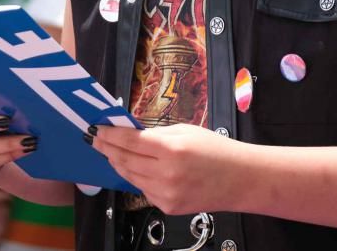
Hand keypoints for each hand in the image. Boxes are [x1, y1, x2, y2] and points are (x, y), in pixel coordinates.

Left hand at [92, 124, 242, 214]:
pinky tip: (139, 169)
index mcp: (173, 150)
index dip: (110, 135)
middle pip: (125, 161)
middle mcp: (167, 174)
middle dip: (107, 149)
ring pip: (130, 177)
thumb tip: (131, 132)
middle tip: (97, 140)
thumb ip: (157, 133)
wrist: (240, 179)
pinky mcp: (168, 207)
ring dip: (119, 164)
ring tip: (112, 152)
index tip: (97, 129)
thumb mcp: (187, 131)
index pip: (130, 142)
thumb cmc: (217, 151)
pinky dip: (138, 178)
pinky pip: (144, 190)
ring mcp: (166, 194)